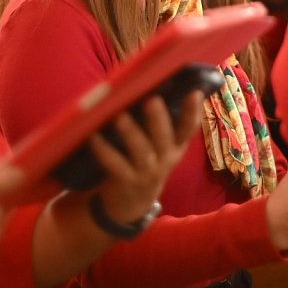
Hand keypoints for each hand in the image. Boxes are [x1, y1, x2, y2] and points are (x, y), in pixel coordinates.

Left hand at [90, 92, 201, 224]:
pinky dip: (104, 150)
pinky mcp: (126, 181)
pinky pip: (115, 164)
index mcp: (176, 146)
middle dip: (158, 119)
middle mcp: (166, 159)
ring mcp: (147, 172)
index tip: (194, 93)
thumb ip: (163, 123)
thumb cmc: (147, 162)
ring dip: (130, 133)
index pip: (188, 128)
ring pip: (141, 151)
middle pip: (165, 138)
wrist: (133, 203)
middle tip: (151, 99)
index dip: (193, 112)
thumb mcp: (162, 147)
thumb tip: (155, 84)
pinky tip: (94, 136)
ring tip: (120, 116)